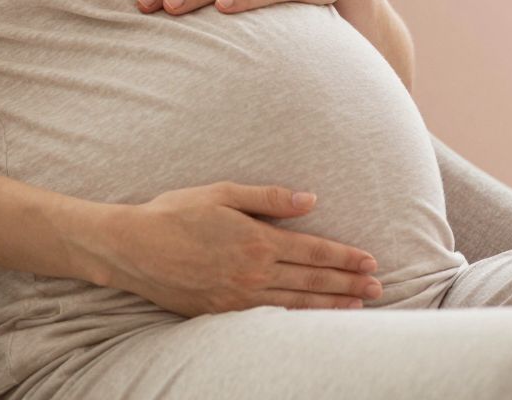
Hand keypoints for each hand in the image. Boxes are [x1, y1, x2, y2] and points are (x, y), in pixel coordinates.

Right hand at [88, 182, 383, 316]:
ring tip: (359, 306)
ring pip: (296, 303)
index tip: (370, 261)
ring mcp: (238, 297)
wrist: (132, 249)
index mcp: (256, 239)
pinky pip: (270, 318)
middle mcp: (252, 272)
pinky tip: (314, 318)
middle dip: (348, 284)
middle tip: (379, 288)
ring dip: (331, 304)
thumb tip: (310, 200)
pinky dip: (298, 318)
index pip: (313, 250)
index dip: (345, 257)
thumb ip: (269, 198)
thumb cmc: (175, 213)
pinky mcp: (223, 312)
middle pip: (312, 280)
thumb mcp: (222, 193)